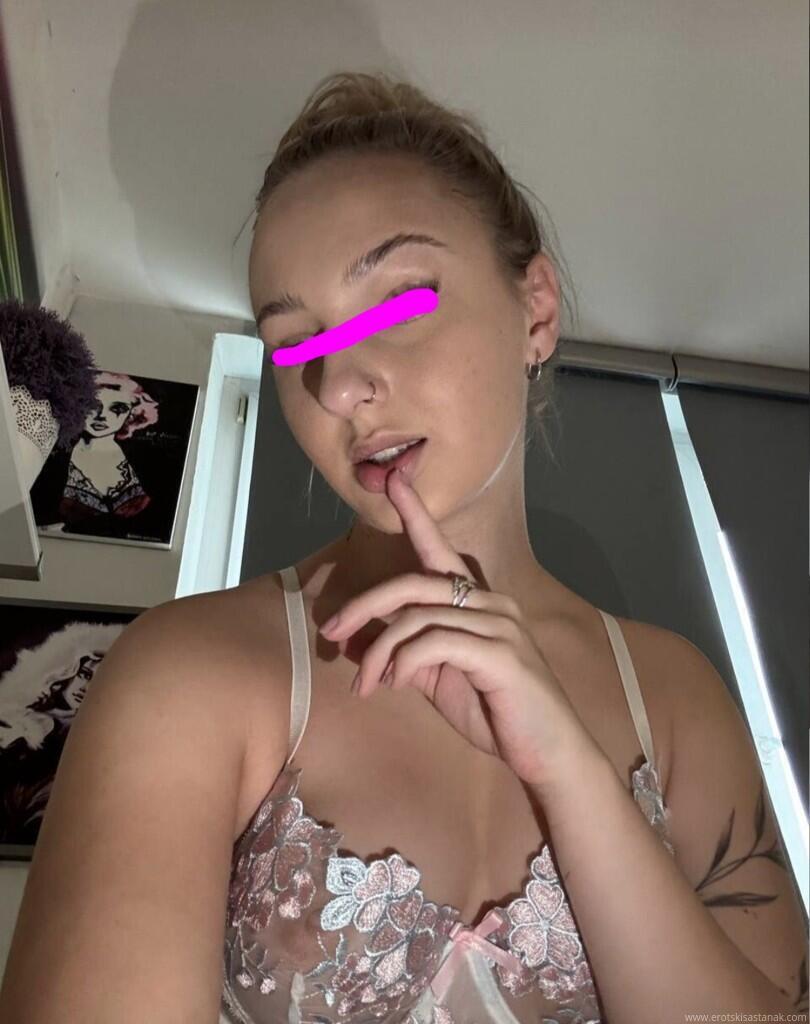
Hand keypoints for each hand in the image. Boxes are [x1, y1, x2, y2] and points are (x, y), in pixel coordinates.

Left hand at [318, 468, 602, 789]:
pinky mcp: (500, 652)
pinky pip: (434, 642)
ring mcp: (499, 623)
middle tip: (331, 630)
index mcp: (476, 602)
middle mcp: (490, 602)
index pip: (439, 549)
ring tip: (365, 684)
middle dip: (364, 604)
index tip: (392, 478)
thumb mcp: (436, 679)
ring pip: (417, 616)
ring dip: (380, 651)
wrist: (547, 753)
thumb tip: (353, 641)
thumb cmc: (494, 712)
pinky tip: (397, 683)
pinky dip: (404, 661)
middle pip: (413, 583)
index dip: (415, 513)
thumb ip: (401, 654)